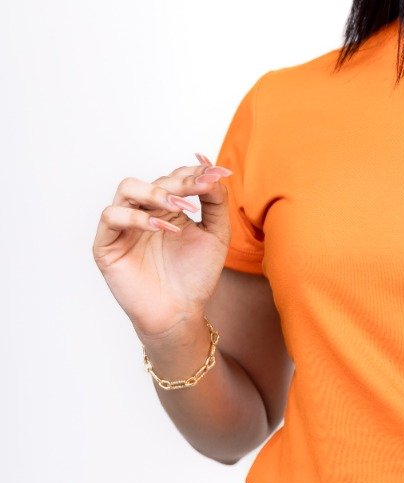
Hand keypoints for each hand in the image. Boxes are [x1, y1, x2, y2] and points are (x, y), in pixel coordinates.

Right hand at [92, 153, 233, 339]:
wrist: (181, 312)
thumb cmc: (195, 276)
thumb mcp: (216, 234)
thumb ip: (215, 202)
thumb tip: (213, 170)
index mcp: (166, 208)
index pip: (174, 177)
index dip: (194, 171)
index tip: (218, 172)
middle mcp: (143, 212)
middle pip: (154, 180)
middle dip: (180, 182)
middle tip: (201, 188)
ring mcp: (123, 227)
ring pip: (127, 189)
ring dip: (156, 193)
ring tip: (181, 207)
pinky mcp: (106, 244)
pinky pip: (111, 216)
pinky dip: (138, 217)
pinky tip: (164, 228)